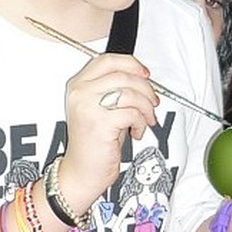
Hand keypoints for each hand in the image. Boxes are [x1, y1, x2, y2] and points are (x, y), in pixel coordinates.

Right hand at [59, 53, 158, 212]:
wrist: (82, 171)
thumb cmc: (93, 143)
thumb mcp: (100, 109)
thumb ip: (114, 90)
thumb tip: (142, 79)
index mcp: (78, 85)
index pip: (108, 60)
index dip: (131, 64)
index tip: (145, 74)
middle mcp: (81, 93)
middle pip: (123, 75)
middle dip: (146, 89)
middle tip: (152, 102)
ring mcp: (88, 106)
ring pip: (130, 93)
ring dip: (146, 107)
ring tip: (145, 120)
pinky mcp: (100, 122)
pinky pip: (132, 113)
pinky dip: (141, 123)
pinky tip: (136, 132)